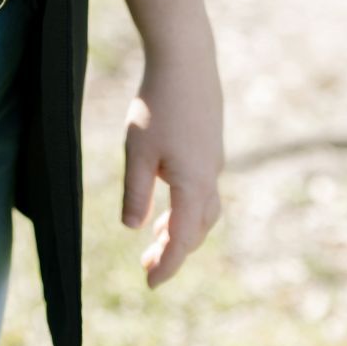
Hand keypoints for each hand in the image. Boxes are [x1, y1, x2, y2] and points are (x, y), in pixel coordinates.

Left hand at [121, 33, 224, 287]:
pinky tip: (169, 197)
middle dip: (174, 251)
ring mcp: (214, 161)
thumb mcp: (138, 151)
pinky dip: (187, 206)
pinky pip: (203, 189)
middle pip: (197, 229)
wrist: (186, 61)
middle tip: (148, 266)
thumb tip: (133, 228)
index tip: (150, 284)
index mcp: (193, 185)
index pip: (181, 239)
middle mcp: (210, 178)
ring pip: (203, 210)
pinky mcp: (210, 145)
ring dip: (182, 228)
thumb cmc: (158, 105)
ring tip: (157, 238)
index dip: (167, 265)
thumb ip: (136, 192)